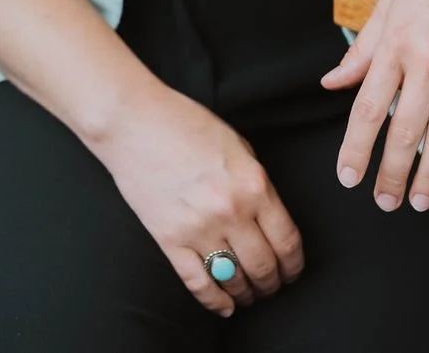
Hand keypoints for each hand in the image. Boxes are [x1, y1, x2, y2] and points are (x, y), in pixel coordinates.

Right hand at [94, 83, 304, 317]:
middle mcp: (232, 212)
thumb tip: (268, 215)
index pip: (287, 241)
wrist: (135, 122)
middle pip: (264, 266)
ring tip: (250, 294)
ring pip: (234, 279)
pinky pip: (198, 283)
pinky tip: (224, 306)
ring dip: (247, 292)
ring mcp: (199, 229)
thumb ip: (256, 182)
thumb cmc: (186, 123)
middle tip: (273, 285)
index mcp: (254, 184)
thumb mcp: (238, 145)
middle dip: (272, 282)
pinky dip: (214, 301)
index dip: (294, 264)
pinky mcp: (170, 240)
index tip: (293, 271)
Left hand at [320, 0, 428, 212]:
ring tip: (421, 202)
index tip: (348, 178)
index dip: (355, 148)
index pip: (367, 107)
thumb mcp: (391, 4)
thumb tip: (331, 83)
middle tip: (385, 202)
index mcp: (395, 43)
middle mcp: (428, 60)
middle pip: (403, 131)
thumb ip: (362, 50)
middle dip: (391, 174)